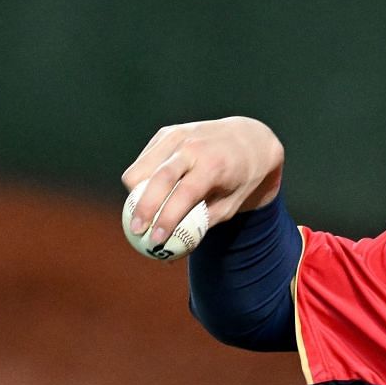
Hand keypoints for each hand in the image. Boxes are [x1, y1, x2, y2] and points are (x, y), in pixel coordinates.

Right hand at [122, 117, 284, 245]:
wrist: (250, 140)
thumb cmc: (241, 180)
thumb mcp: (232, 204)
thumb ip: (203, 224)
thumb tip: (173, 251)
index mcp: (214, 165)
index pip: (185, 193)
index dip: (168, 217)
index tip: (156, 240)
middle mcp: (193, 147)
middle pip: (157, 178)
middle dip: (142, 208)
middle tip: (136, 231)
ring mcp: (176, 136)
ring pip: (140, 169)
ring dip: (135, 195)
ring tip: (142, 214)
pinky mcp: (165, 133)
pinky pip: (143, 162)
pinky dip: (141, 180)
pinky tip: (150, 192)